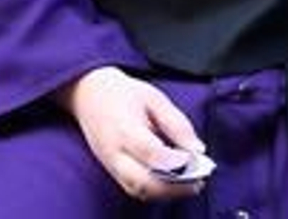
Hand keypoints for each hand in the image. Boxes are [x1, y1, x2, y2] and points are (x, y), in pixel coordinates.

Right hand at [55, 66, 208, 202]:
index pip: (149, 151)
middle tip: (199, 181)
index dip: (174, 160)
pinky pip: (133, 189)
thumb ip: (176, 122)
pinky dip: (155, 191)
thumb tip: (197, 149)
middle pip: (142, 181)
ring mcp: (110, 164)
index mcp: (124, 127)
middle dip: (173, 187)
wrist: (87, 95)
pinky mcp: (111, 170)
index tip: (196, 159)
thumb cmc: (123, 94)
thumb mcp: (154, 97)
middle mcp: (114, 152)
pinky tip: (174, 184)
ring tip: (191, 184)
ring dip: (166, 193)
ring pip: (138, 190)